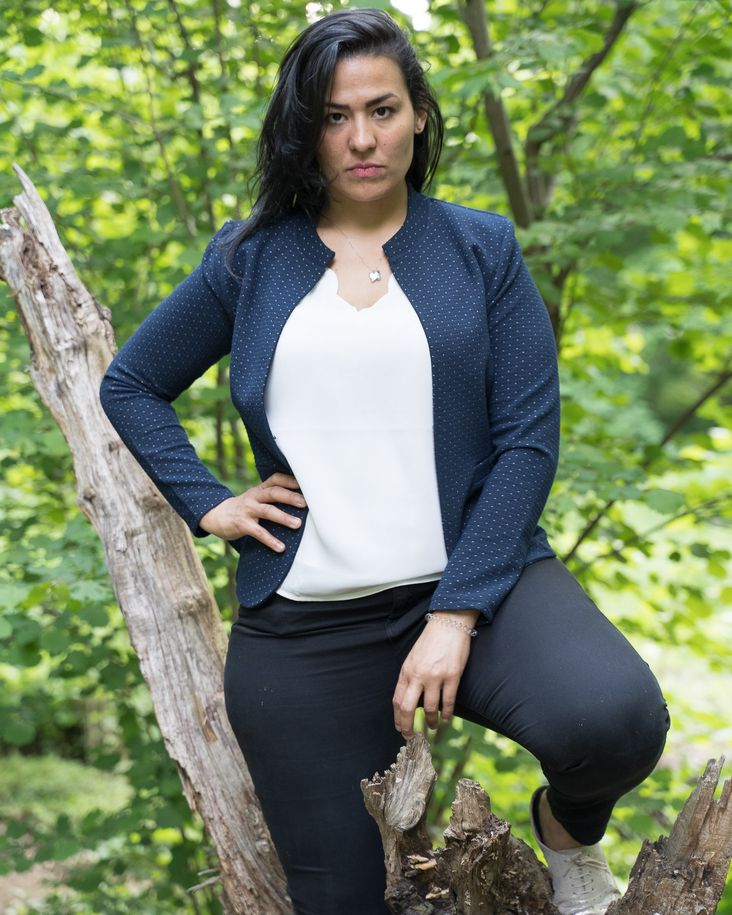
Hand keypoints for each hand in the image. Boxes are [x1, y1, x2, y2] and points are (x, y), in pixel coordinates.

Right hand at [199, 473, 306, 551]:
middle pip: (274, 492)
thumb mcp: (255, 498)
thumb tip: (300, 503)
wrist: (216, 515)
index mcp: (259, 489)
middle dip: (290, 497)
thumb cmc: (244, 508)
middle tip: (305, 503)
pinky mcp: (242, 524)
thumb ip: (271, 497)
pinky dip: (270, 540)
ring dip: (283, 517)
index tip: (305, 483)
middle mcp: (254, 496)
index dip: (289, 480)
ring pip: (267, 511)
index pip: (275, 479)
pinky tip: (280, 547)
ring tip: (297, 524)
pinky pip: (258, 532)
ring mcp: (247, 510)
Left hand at [392, 611, 477, 738]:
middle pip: (408, 708)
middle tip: (409, 736)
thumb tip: (409, 697)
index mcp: (407, 670)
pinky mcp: (452, 676)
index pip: (397, 699)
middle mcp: (418, 675)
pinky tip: (446, 718)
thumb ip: (410, 676)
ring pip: (430, 708)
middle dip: (407, 726)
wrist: (448, 624)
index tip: (399, 727)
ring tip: (431, 726)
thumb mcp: (413, 657)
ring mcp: (435, 677)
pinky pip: (448, 701)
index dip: (397, 717)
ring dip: (430, 721)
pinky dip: (447, 713)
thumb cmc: (431, 640)